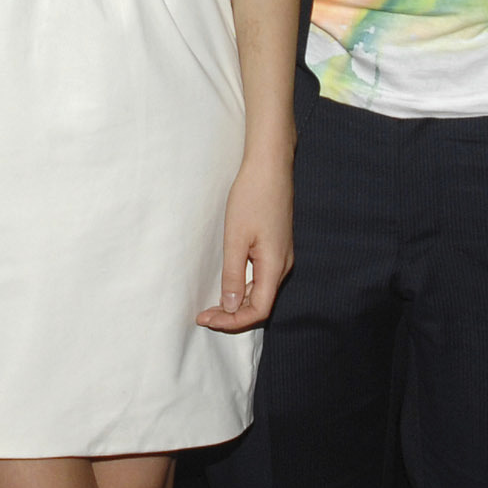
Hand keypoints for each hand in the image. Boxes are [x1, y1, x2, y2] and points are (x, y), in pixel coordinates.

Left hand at [198, 148, 292, 332]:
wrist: (269, 166)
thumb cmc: (252, 197)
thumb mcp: (236, 238)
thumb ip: (234, 275)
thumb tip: (232, 307)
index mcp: (275, 266)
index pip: (258, 310)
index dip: (232, 321)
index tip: (206, 319)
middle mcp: (283, 265)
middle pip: (260, 304)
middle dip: (232, 315)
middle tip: (204, 315)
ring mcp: (282, 255)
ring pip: (261, 292)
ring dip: (238, 302)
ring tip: (212, 304)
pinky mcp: (277, 246)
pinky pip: (262, 277)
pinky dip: (245, 287)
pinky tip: (229, 284)